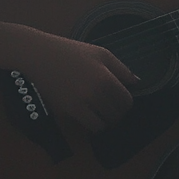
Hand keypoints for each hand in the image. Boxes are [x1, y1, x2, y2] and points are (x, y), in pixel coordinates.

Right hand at [20, 31, 137, 132]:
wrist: (41, 56)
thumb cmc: (72, 51)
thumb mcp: (101, 53)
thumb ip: (121, 69)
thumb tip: (137, 83)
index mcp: (105, 77)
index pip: (126, 101)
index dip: (127, 102)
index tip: (122, 99)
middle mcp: (95, 93)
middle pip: (117, 114)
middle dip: (117, 112)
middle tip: (112, 106)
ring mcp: (81, 105)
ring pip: (103, 125)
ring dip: (106, 121)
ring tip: (102, 112)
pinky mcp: (68, 112)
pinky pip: (88, 127)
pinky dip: (93, 124)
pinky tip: (90, 114)